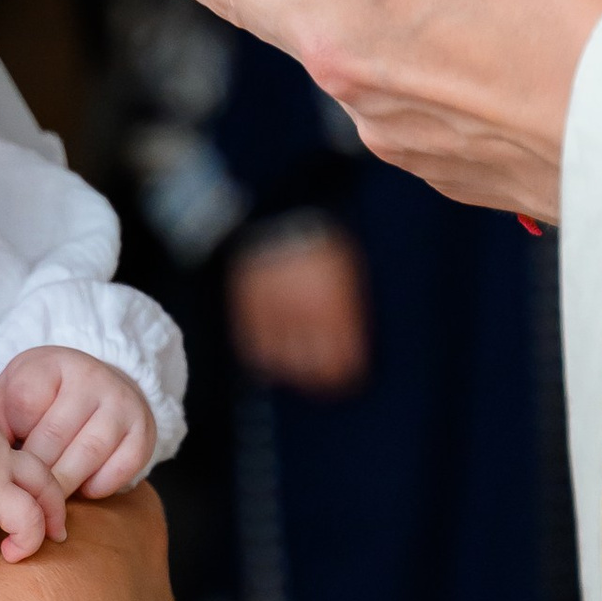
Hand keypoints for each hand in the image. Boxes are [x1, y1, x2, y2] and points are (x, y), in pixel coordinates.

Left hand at [0, 346, 157, 498]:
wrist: (102, 388)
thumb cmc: (45, 398)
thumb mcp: (12, 393)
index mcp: (53, 363)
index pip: (23, 404)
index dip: (11, 434)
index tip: (10, 446)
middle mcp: (92, 377)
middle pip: (52, 437)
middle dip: (33, 469)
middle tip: (21, 488)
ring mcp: (123, 405)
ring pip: (84, 457)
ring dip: (60, 485)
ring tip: (45, 496)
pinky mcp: (143, 434)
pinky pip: (115, 474)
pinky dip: (93, 488)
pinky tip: (80, 486)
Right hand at [229, 229, 368, 391]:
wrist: (277, 215)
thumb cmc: (320, 240)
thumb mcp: (346, 271)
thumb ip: (349, 308)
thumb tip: (352, 343)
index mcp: (334, 308)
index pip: (344, 361)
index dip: (345, 377)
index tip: (346, 381)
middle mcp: (305, 318)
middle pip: (314, 369)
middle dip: (320, 381)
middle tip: (321, 384)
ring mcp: (274, 316)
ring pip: (283, 363)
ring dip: (292, 373)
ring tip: (296, 376)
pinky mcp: (249, 311)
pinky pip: (254, 349)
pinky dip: (263, 360)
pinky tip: (270, 364)